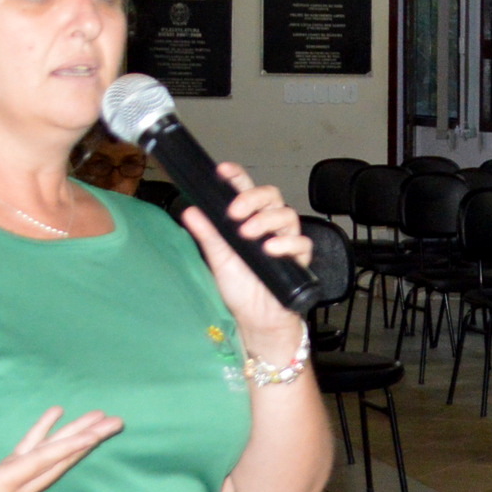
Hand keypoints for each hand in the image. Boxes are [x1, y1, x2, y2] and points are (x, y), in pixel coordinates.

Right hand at [0, 407, 123, 491]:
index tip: (94, 435)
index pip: (42, 462)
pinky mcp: (10, 478)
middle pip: (61, 459)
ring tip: (100, 417)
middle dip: (89, 439)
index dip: (68, 447)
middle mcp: (18, 486)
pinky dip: (46, 434)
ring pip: (54, 456)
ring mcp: (17, 483)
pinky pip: (35, 453)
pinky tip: (56, 415)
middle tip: (116, 422)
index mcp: (2, 486)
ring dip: (77, 436)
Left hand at [179, 163, 310, 348]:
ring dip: (266, 220)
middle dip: (253, 198)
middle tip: (234, 212)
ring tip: (248, 234)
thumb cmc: (240, 288)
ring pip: (286, 214)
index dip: (237, 176)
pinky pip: (301, 242)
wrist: (256, 319)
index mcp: (247, 221)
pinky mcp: (298, 259)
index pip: (245, 190)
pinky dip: (286, 243)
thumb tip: (190, 210)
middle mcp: (267, 226)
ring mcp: (284, 241)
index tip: (223, 172)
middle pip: (270, 196)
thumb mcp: (218, 259)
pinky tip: (270, 249)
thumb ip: (207, 234)